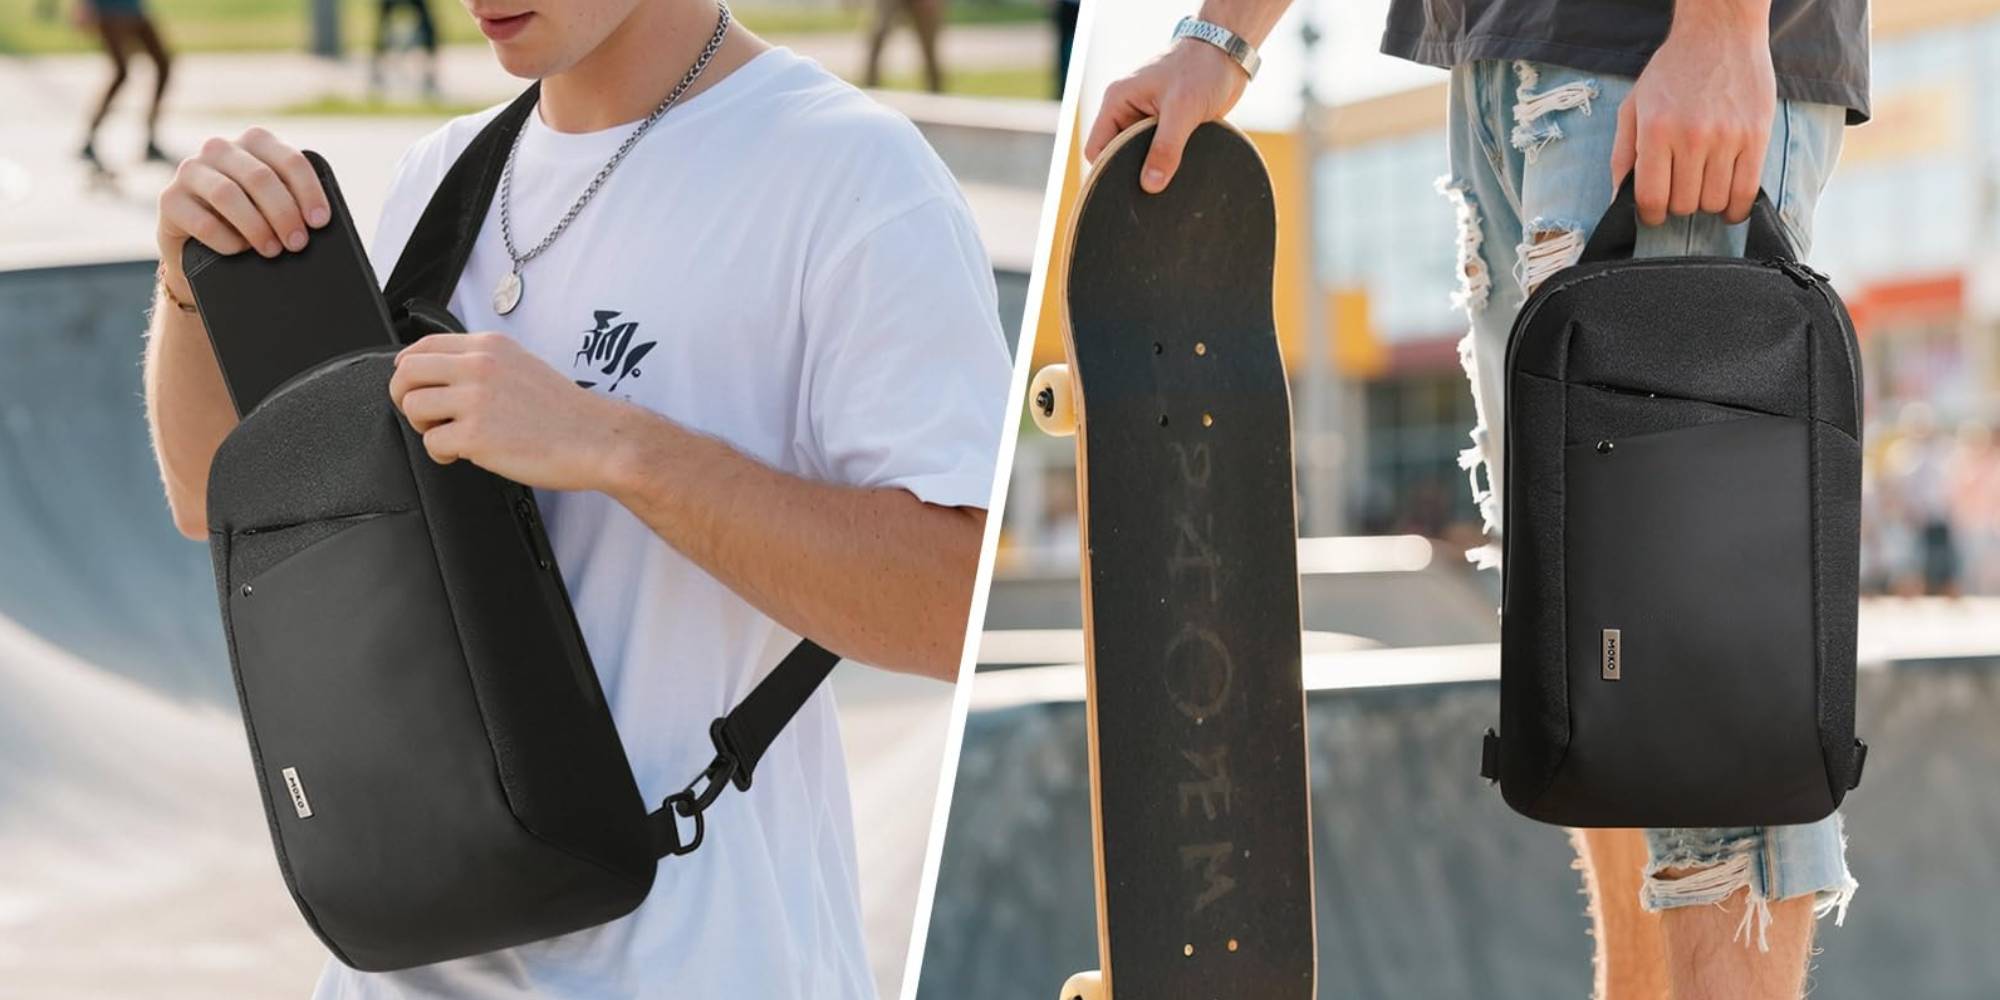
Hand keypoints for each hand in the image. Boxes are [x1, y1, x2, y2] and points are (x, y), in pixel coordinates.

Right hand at [155, 127, 330, 301]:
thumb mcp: (275, 206)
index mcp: (255, 143)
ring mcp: (191, 171)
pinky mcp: (169, 199)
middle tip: (297, 243)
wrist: (201, 248)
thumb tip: (318, 223)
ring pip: (228, 195)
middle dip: (284, 213)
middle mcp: (220, 149)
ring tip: (273, 250)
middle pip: (260, 177)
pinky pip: (202, 220)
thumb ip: (294, 201)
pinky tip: (240, 250)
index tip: (319, 222)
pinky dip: (227, 241)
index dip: (309, 192)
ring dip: (257, 227)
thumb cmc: (251, 222)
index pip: (290, 160)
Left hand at [390, 333, 625, 490]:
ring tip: (449, 435)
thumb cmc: (565, 412)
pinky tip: (463, 454)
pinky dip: (442, 453)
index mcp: (489, 346)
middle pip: (406, 373)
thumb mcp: (522, 366)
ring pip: (412, 407)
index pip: (422, 346)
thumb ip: (482, 364)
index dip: (409, 369)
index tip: (415, 386)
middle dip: (405, 397)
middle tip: (424, 415)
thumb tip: (441, 376)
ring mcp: (476, 400)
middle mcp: (479, 366)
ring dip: (423, 426)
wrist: (597, 439)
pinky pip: (432, 443)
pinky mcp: (476, 435)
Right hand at [1085, 38, 1248, 192]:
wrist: (1228, 54)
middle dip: (1132, 173)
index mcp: (1118, 101)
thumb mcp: (1182, 109)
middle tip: (1151, 194)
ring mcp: (1146, 119)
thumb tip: (1150, 185)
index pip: (1096, 147)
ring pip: (1140, 156)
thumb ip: (1165, 148)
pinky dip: (1168, 163)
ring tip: (1169, 184)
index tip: (1126, 190)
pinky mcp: (1167, 127)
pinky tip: (1180, 174)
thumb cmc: (1201, 69)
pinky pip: (1159, 152)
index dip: (1106, 170)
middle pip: (1117, 154)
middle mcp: (1128, 111)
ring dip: (1153, 168)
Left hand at [1611, 6, 1775, 225]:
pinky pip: (1747, 191)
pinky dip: (1735, 207)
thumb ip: (1623, 155)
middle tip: (1678, 190)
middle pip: (1684, 204)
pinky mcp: (1757, 135)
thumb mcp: (1633, 106)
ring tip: (1701, 187)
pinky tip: (1727, 204)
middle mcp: (1692, 136)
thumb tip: (1618, 200)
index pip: (1651, 198)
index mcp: (1656, 130)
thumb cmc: (1671, 71)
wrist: (1719, 32)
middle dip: (1677, 205)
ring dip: (1705, 204)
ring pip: (1714, 202)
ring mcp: (1728, 137)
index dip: (1650, 215)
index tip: (1653, 213)